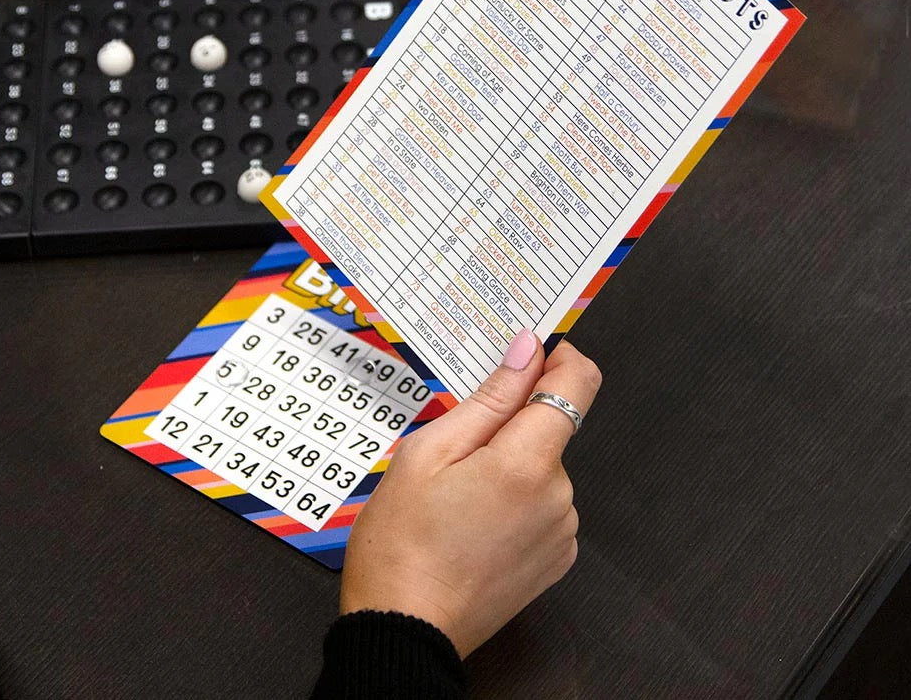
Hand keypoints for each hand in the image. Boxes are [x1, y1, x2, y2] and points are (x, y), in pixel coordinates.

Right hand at [339, 332, 600, 656]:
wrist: (405, 629)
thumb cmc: (403, 543)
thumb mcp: (429, 452)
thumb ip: (488, 399)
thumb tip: (526, 351)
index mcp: (527, 464)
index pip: (577, 384)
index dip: (558, 358)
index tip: (530, 353)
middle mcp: (558, 497)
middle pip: (550, 427)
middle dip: (509, 423)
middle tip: (455, 448)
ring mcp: (561, 532)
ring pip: (543, 467)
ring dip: (509, 464)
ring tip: (456, 495)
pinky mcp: (556, 558)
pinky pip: (543, 504)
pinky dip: (515, 499)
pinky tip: (473, 520)